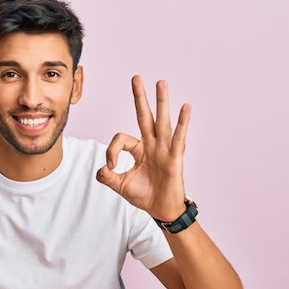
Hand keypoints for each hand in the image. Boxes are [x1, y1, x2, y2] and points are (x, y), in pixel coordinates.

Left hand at [96, 75, 190, 221]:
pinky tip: (186, 107)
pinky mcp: (175, 157)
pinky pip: (178, 137)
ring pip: (161, 121)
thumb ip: (107, 177)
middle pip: (144, 116)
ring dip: (161, 102)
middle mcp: (151, 144)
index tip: (110, 166)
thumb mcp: (120, 186)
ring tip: (161, 83)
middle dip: (139, 97)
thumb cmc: (144, 195)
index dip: (112, 151)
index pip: (121, 139)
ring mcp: (164, 149)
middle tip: (136, 78)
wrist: (161, 210)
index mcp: (138, 149)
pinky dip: (183, 122)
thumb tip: (102, 168)